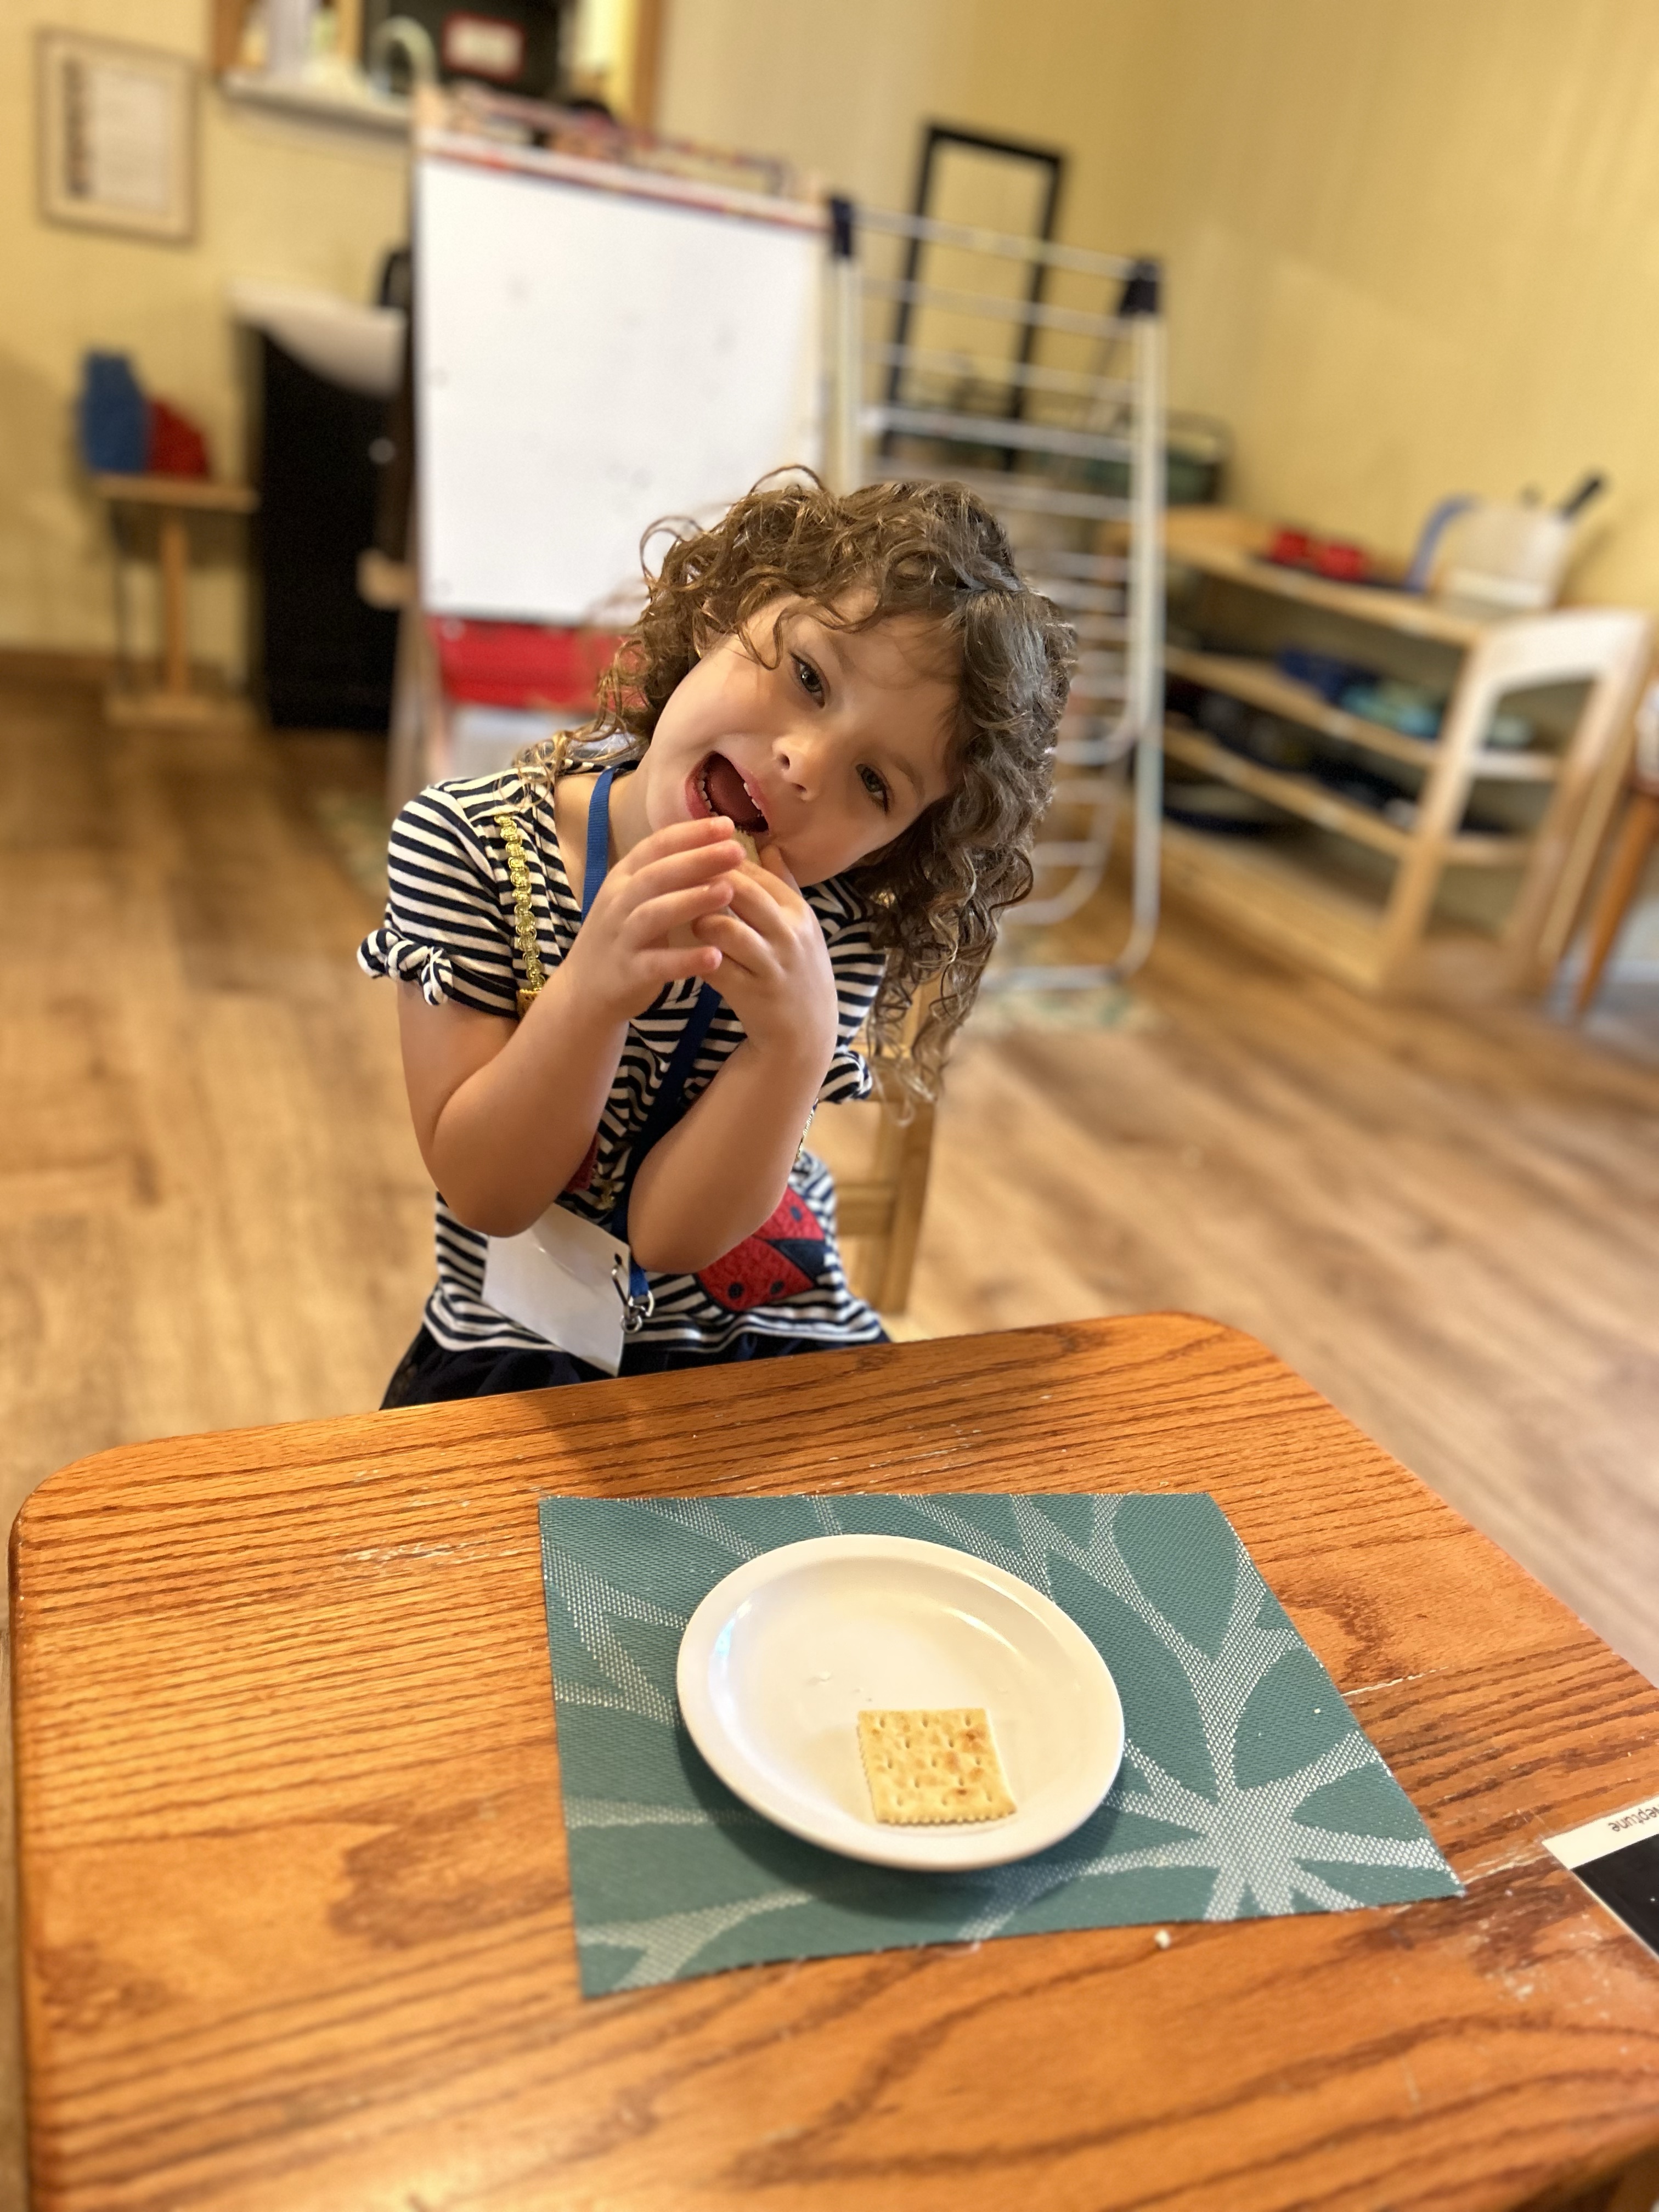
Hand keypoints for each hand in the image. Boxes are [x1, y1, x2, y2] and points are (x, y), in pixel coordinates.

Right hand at [559, 817, 743, 1023]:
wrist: (584, 991)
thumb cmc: (621, 937)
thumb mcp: (634, 898)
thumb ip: (665, 873)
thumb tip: (710, 843)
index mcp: (623, 879)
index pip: (656, 847)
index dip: (690, 834)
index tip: (727, 825)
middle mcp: (618, 903)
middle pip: (657, 874)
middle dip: (698, 859)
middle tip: (737, 851)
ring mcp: (621, 938)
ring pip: (654, 914)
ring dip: (691, 901)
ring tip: (728, 892)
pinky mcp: (628, 973)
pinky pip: (657, 964)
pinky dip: (685, 961)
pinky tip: (715, 957)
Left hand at [690, 844, 838, 1069]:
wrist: (805, 1033)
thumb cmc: (797, 971)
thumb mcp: (802, 926)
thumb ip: (785, 885)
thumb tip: (770, 844)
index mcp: (799, 914)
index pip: (756, 873)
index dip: (721, 861)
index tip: (695, 857)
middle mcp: (790, 935)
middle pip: (741, 892)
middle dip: (706, 881)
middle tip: (678, 878)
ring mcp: (771, 965)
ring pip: (725, 928)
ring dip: (699, 919)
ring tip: (684, 917)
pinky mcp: (751, 994)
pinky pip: (714, 966)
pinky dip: (695, 955)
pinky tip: (683, 950)